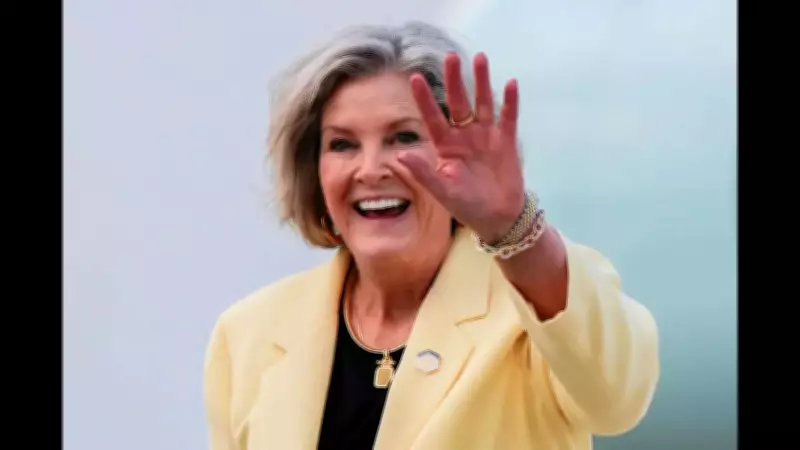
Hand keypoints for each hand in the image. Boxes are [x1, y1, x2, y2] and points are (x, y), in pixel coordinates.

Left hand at [398, 52, 525, 243]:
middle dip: (454, 81)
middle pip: (458, 103)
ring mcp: (485, 137)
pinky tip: (510, 83)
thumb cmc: (466, 205)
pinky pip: (507, 118)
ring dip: (481, 82)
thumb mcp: (442, 191)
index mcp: (445, 146)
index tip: (414, 78)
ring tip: (480, 58)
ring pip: (482, 103)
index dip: (425, 99)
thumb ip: (423, 173)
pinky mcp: (505, 142)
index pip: (433, 118)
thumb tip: (400, 155)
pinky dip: (509, 102)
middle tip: (451, 57)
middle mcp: (464, 136)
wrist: (497, 217)